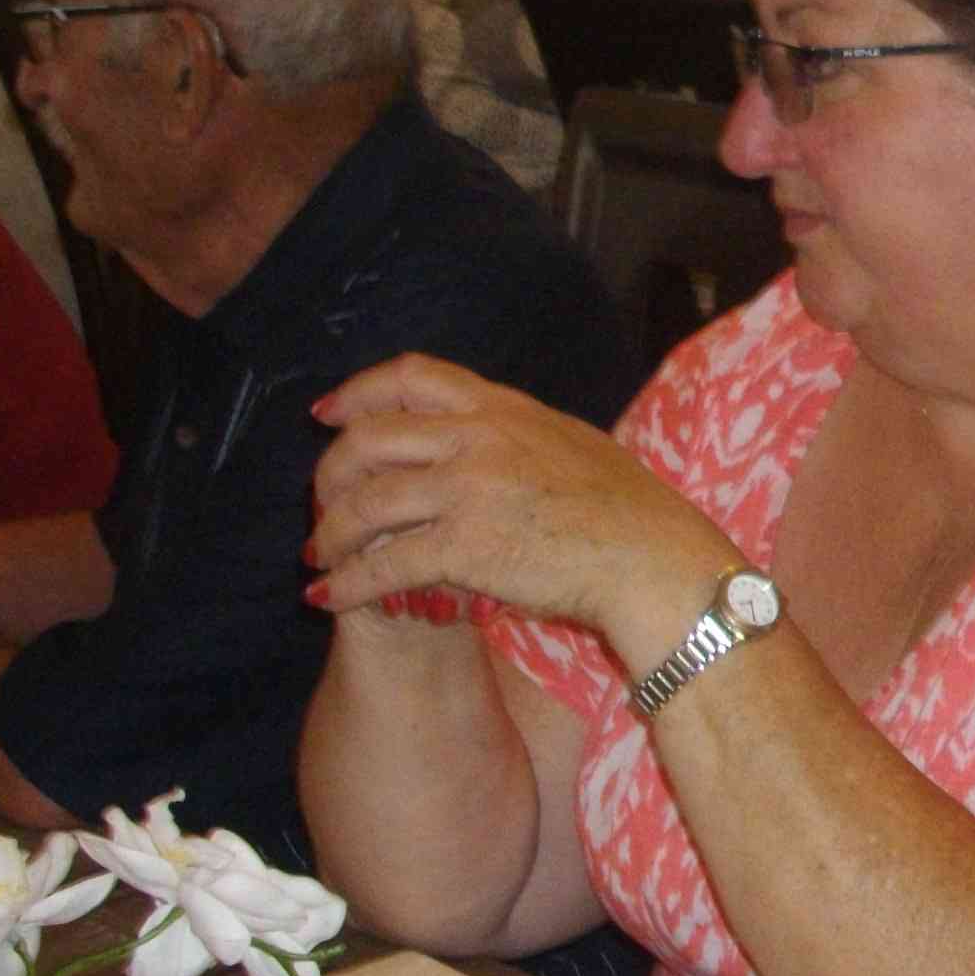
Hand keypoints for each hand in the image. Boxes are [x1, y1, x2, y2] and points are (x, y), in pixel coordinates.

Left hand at [304, 354, 731, 663]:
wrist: (654, 558)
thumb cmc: (630, 511)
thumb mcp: (571, 443)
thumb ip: (518, 434)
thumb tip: (483, 434)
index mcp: (505, 408)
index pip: (411, 377)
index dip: (357, 392)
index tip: (327, 415)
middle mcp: (479, 438)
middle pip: (370, 438)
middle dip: (329, 474)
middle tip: (320, 503)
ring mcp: (470, 490)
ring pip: (365, 502)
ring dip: (329, 534)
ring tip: (320, 559)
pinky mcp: (465, 547)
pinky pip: (383, 563)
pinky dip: (347, 583)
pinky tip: (329, 598)